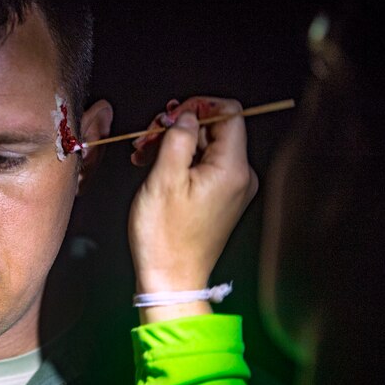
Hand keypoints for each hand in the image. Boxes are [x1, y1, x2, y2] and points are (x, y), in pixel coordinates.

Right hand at [128, 97, 257, 322]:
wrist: (170, 279)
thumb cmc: (165, 237)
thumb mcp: (164, 178)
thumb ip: (178, 137)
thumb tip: (186, 115)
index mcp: (232, 169)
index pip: (230, 113)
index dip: (198, 106)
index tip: (171, 115)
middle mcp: (240, 177)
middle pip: (215, 129)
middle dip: (179, 126)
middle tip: (147, 138)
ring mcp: (232, 189)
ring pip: (206, 146)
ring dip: (174, 144)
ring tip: (144, 154)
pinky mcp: (221, 198)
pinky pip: (204, 166)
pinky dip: (180, 160)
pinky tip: (155, 166)